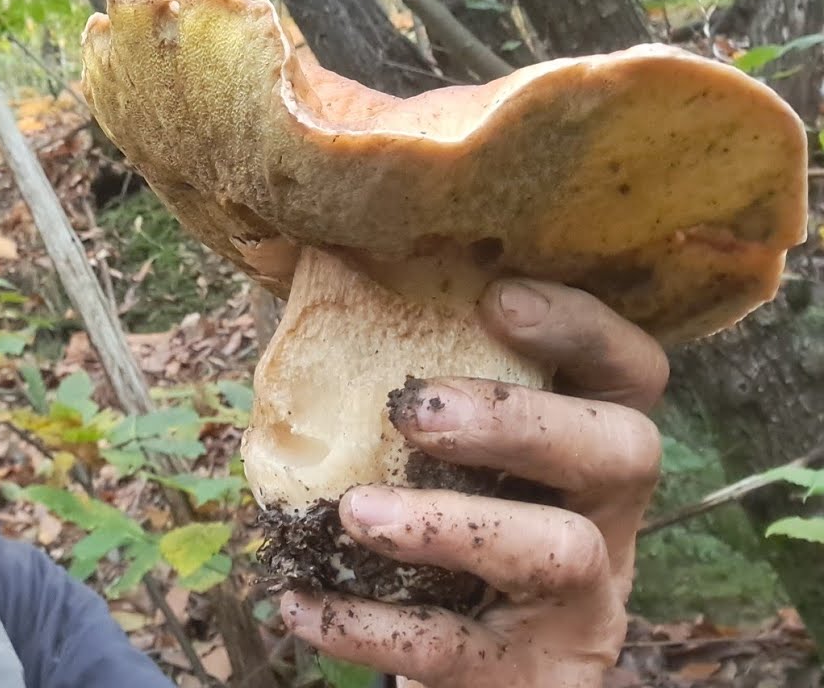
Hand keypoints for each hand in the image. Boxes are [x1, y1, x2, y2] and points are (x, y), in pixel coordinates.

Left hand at [280, 279, 666, 686]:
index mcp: (590, 455)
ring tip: (355, 512)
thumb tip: (314, 282)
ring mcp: (578, 607)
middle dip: (519, 420)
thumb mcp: (453, 469)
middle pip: (623, 451)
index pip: (631, 375)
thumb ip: (415, 394)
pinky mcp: (528, 677)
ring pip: (557, 553)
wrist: (473, 669)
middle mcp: (605, 523)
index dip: (582, 327)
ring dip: (448, 525)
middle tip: (415, 411)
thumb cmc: (450, 537)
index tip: (497, 298)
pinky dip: (365, 623)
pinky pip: (453, 649)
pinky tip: (299, 600)